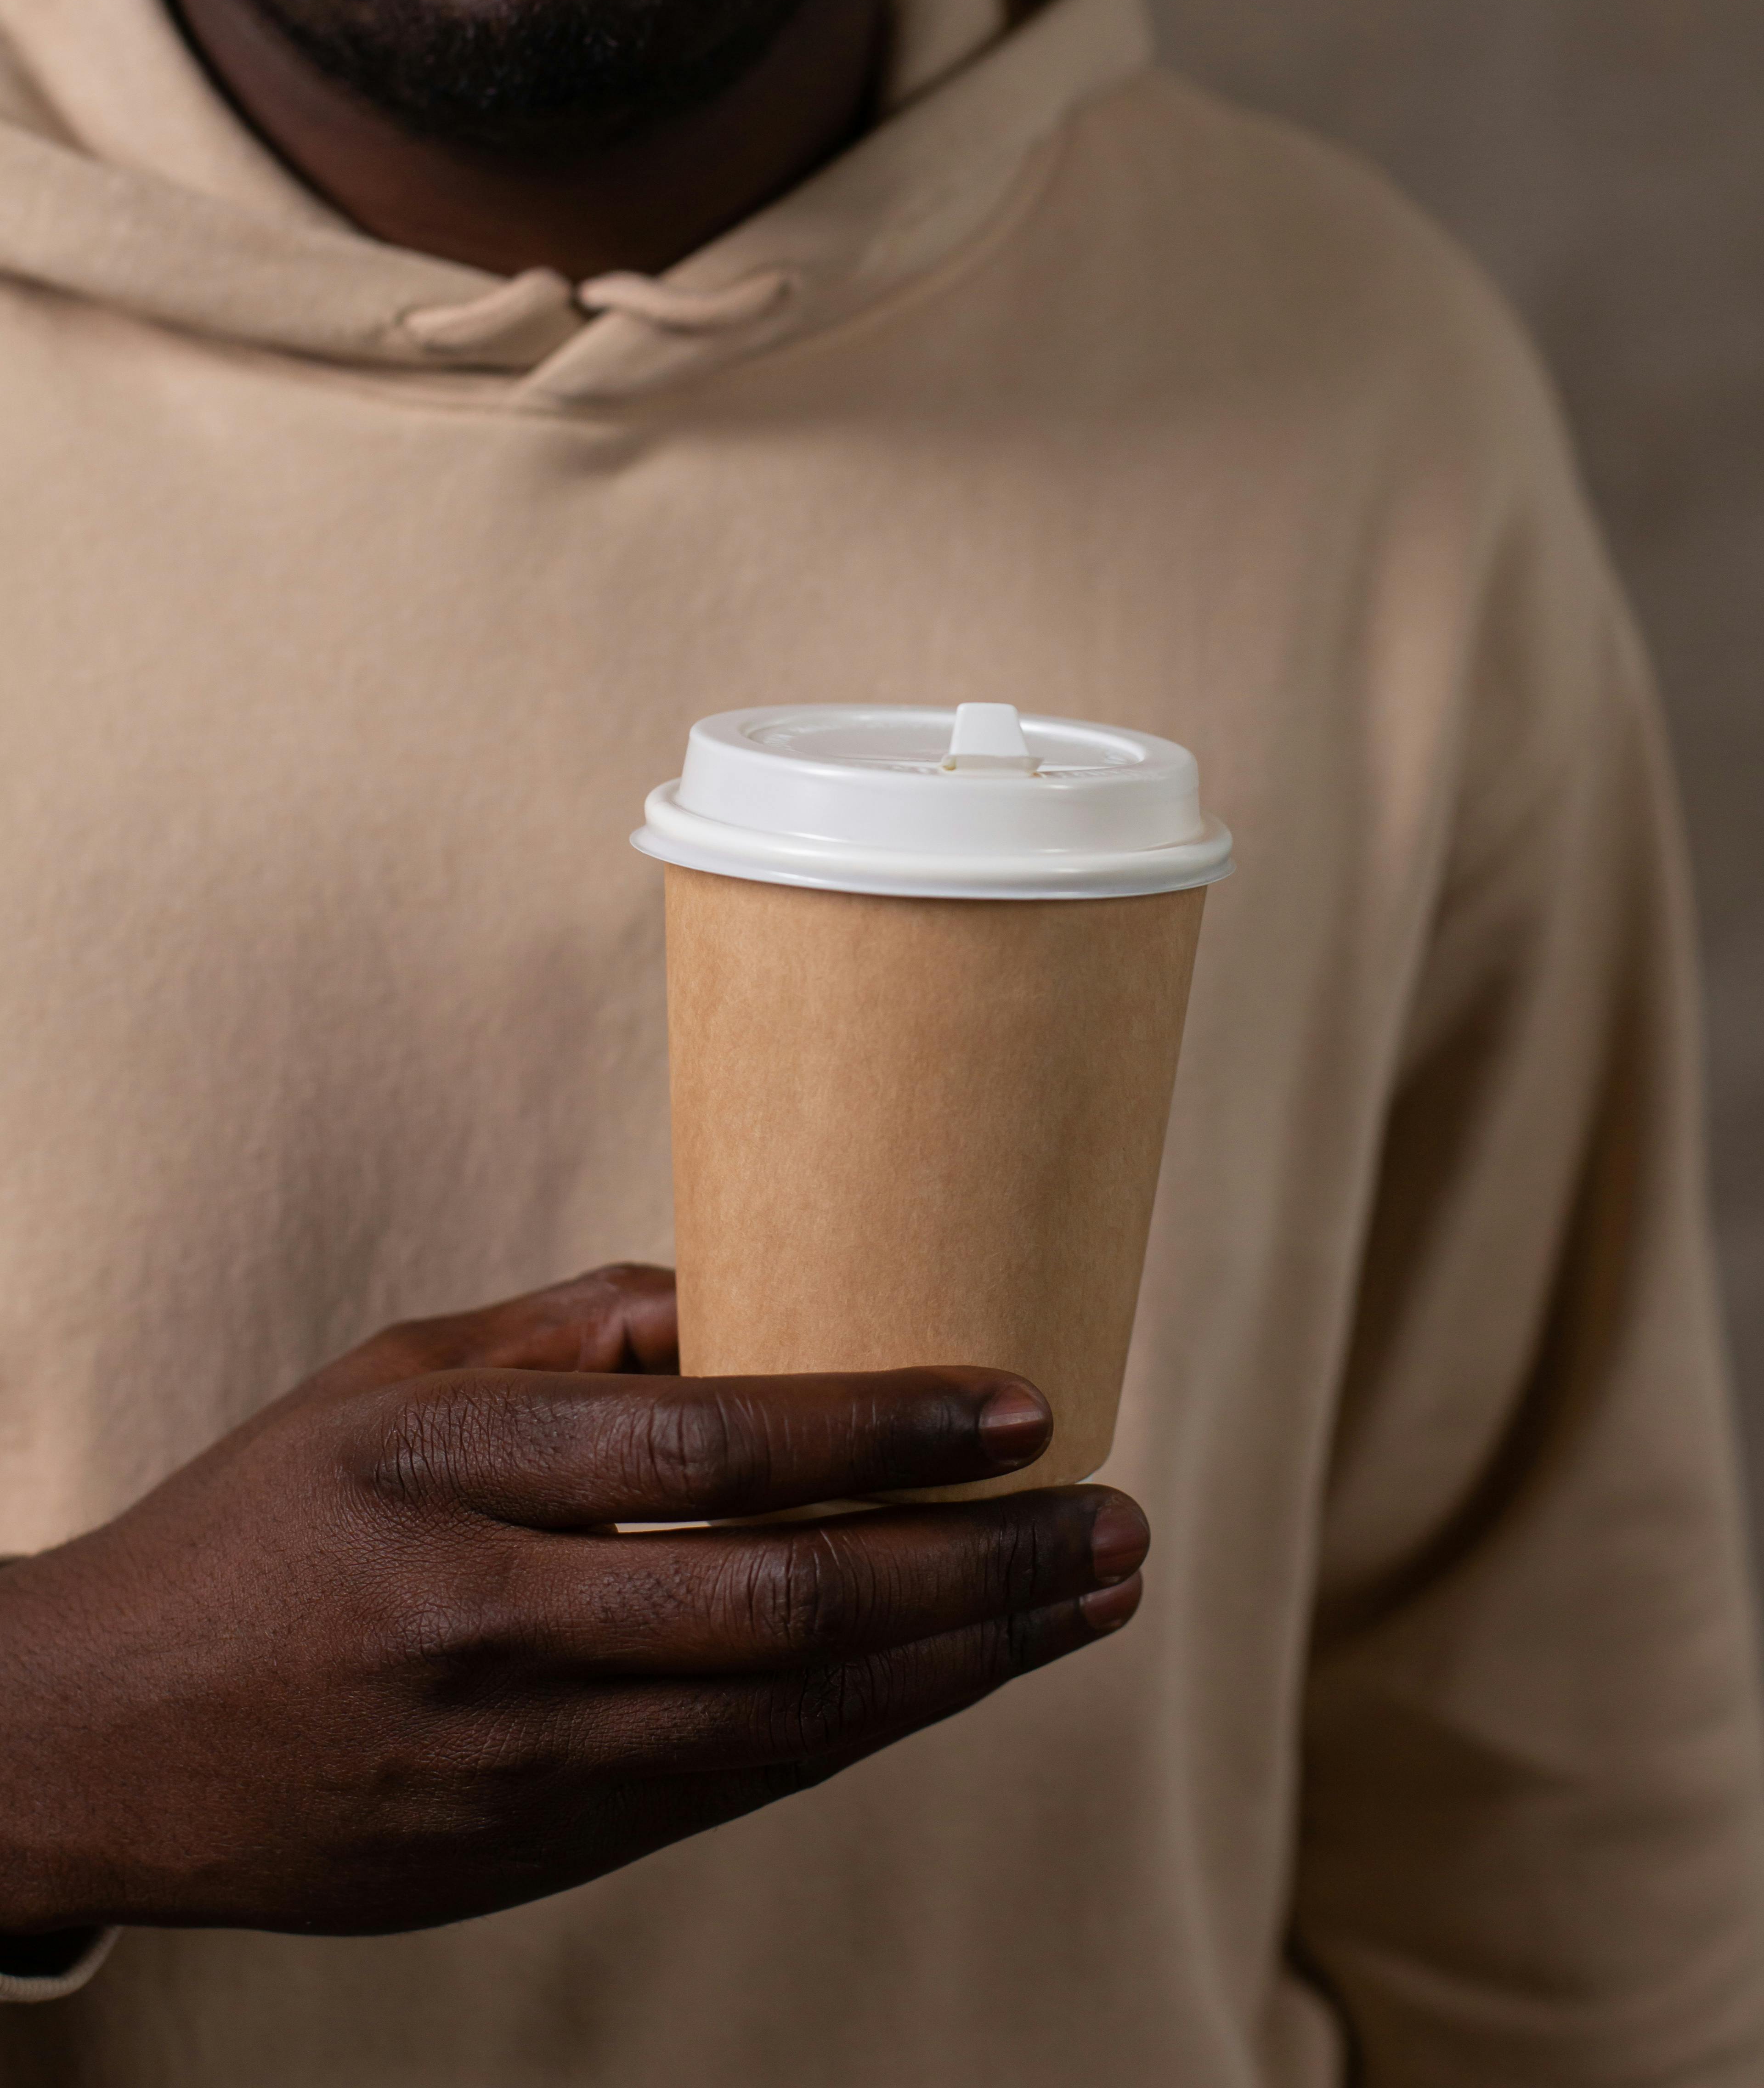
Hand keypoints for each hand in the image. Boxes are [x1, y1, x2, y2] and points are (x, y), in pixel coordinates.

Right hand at [0, 1266, 1147, 1937]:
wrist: (96, 1739)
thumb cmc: (259, 1524)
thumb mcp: (388, 1377)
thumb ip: (571, 1332)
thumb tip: (755, 1294)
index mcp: (444, 1470)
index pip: (708, 1447)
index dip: (881, 1425)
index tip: (1021, 1401)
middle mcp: (489, 1623)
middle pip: (784, 1602)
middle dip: (977, 1566)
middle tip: (1115, 1521)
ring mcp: (515, 1762)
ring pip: (791, 1715)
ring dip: (962, 1658)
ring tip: (1087, 1596)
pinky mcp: (530, 1852)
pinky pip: (739, 1783)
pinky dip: (867, 1726)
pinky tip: (958, 1676)